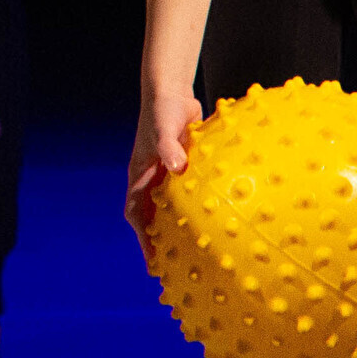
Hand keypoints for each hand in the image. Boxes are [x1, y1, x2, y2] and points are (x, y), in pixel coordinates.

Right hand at [124, 85, 202, 270]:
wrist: (171, 91)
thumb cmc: (162, 109)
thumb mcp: (164, 128)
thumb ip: (170, 148)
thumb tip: (178, 168)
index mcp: (140, 174)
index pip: (137, 213)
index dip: (144, 239)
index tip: (153, 262)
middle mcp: (152, 178)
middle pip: (153, 217)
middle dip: (161, 241)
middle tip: (176, 266)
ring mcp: (168, 174)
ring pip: (171, 208)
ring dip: (179, 228)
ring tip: (197, 251)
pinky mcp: (184, 168)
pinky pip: (188, 194)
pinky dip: (197, 209)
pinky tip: (218, 219)